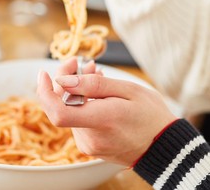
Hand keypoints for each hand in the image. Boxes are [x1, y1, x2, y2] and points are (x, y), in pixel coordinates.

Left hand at [37, 60, 176, 165]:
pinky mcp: (91, 148)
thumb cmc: (151, 115)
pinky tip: (96, 92)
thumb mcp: (128, 90)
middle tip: (79, 62)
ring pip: (70, 113)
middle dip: (65, 81)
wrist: (164, 147)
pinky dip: (82, 104)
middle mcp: (90, 138)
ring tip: (94, 73)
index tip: (45, 72)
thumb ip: (93, 85)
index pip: (58, 111)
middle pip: (62, 107)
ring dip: (75, 92)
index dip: (45, 91)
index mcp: (101, 121)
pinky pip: (78, 122)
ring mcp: (90, 146)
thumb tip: (62, 80)